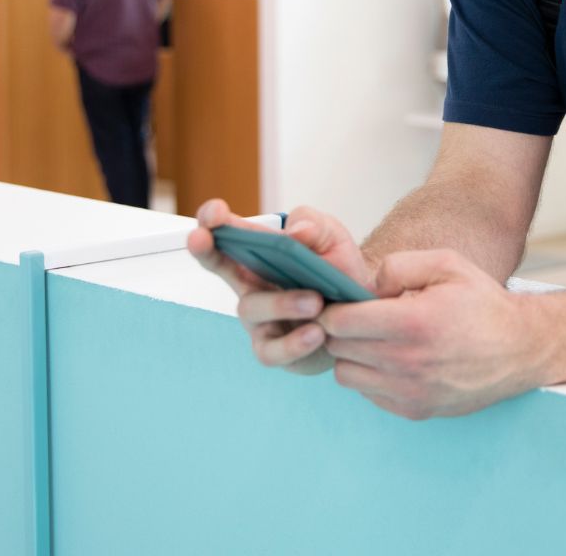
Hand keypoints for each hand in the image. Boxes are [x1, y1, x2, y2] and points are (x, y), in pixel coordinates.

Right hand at [185, 200, 375, 376]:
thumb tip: (296, 232)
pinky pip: (272, 350)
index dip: (211, 221)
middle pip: (216, 264)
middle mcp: (250, 283)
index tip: (215, 214)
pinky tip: (316, 333)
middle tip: (203, 239)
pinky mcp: (273, 349)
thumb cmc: (337, 268)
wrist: (362, 308)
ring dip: (282, 303)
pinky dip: (294, 343)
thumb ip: (313, 224)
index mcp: (258, 251)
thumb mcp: (332, 236)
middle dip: (205, 250)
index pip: (226, 232)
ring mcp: (258, 318)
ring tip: (315, 301)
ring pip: (251, 308)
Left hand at [320, 249, 551, 419]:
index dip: (333, 309)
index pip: (340, 323)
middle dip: (339, 330)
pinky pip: (369, 395)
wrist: (520, 348)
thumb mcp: (446, 264)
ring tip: (373, 338)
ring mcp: (411, 392)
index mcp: (413, 323)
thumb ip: (398, 266)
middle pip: (338, 349)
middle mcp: (408, 363)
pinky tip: (392, 359)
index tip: (340, 302)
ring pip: (347, 375)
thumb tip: (366, 288)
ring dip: (352, 355)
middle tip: (355, 317)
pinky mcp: (416, 410)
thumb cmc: (482, 304)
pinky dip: (371, 377)